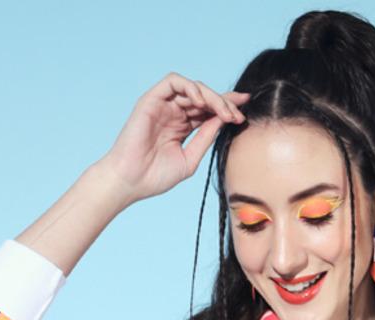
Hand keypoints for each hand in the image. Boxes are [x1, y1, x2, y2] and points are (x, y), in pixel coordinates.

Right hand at [98, 74, 249, 201]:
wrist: (130, 182)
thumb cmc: (155, 177)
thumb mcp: (190, 159)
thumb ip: (206, 138)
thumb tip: (224, 120)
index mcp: (183, 126)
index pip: (208, 110)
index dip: (227, 107)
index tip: (244, 110)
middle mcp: (174, 113)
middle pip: (204, 97)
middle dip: (224, 103)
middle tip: (237, 115)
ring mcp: (163, 105)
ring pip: (193, 88)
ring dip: (211, 96)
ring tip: (223, 112)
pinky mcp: (152, 99)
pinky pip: (174, 82)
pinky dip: (190, 87)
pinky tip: (201, 102)